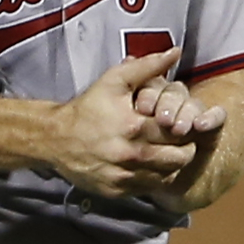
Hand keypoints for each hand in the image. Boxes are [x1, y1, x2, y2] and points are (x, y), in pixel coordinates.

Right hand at [39, 48, 208, 201]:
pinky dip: (153, 177)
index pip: (181, 132)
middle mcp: (132, 155)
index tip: (184, 122)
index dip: (188, 127)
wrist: (55, 139)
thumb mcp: (114, 81)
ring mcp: (124, 177)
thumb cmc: (88, 108)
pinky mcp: (117, 191)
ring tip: (165, 150)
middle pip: (180, 158)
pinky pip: (149, 188)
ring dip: (171, 164)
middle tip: (179, 138)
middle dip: (185, 147)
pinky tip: (146, 163)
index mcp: (135, 127)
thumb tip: (176, 52)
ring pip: (168, 176)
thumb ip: (148, 67)